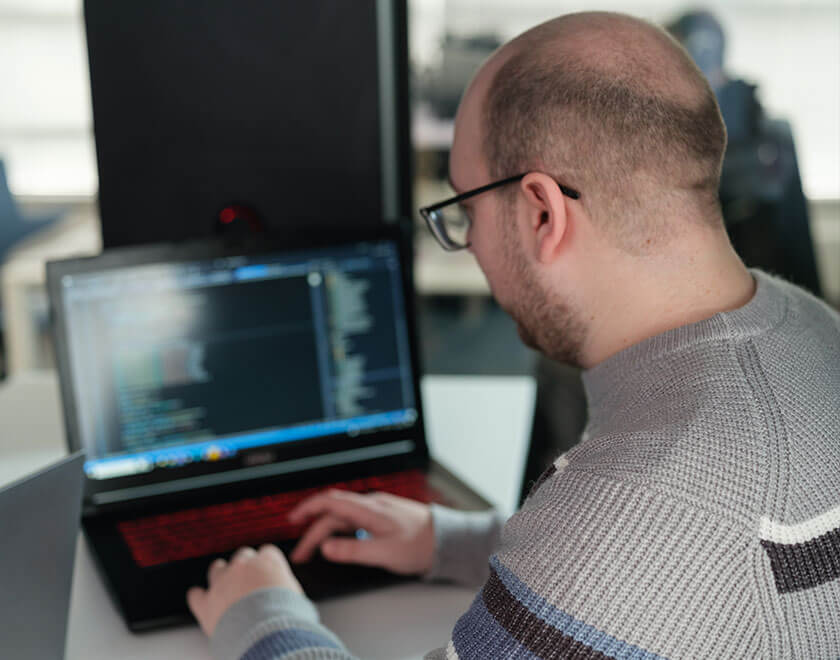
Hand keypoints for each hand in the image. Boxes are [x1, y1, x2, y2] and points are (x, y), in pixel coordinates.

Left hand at [187, 544, 302, 636]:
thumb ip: (289, 590)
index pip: (267, 552)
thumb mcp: (298, 599)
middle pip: (242, 556)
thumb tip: (293, 598)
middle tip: (249, 581)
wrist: (265, 633)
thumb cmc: (286, 618)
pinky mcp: (207, 603)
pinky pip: (196, 595)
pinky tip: (199, 598)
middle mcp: (244, 566)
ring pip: (217, 568)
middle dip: (245, 567)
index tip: (268, 572)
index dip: (267, 563)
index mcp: (268, 562)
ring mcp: (222, 582)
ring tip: (225, 586)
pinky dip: (198, 597)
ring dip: (221, 575)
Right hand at [288, 489, 435, 574]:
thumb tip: (326, 548)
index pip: (330, 501)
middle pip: (334, 513)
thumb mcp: (384, 552)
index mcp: (369, 509)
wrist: (446, 538)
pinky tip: (339, 541)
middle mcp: (371, 504)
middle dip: (313, 531)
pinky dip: (340, 530)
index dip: (308, 508)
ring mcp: (378, 509)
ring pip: (344, 517)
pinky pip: (354, 519)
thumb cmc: (420, 544)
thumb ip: (353, 551)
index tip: (293, 520)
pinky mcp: (383, 516)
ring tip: (315, 550)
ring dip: (326, 531)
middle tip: (301, 554)